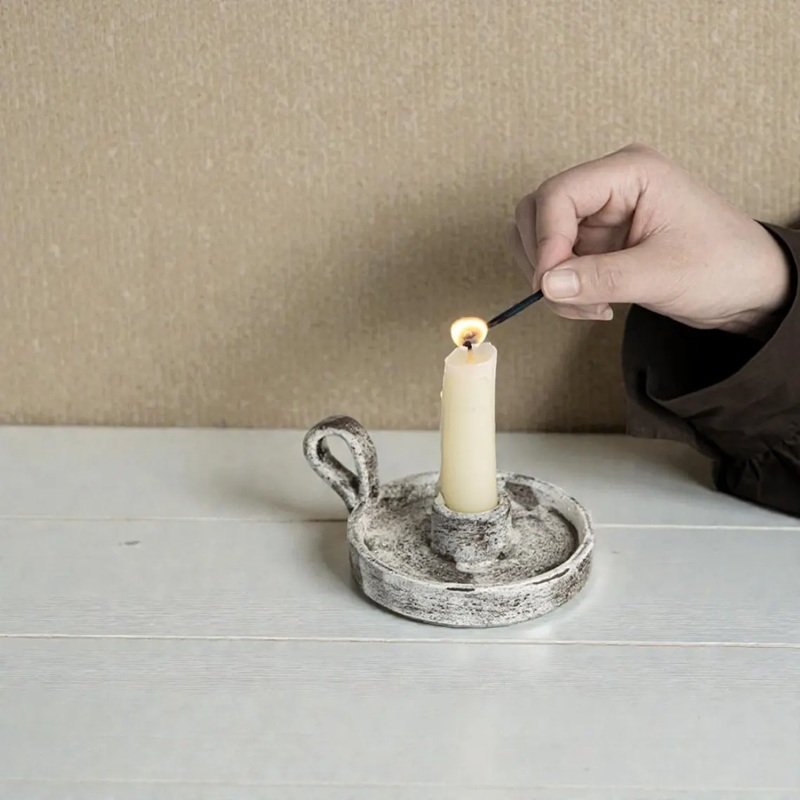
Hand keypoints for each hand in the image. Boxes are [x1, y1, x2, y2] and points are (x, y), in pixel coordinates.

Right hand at [509, 143, 791, 335]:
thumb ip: (600, 278)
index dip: (546, 240)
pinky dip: (564, 289)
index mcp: (630, 172)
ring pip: (540, 239)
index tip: (549, 283)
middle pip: (538, 212)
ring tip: (589, 304)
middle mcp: (610, 187)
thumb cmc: (726, 266)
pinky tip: (596, 304)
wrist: (752, 289)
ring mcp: (601, 215)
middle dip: (545, 261)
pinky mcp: (599, 242)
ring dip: (551, 279)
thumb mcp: (662, 274)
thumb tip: (546, 284)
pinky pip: (558, 263)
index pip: (558, 195)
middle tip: (569, 297)